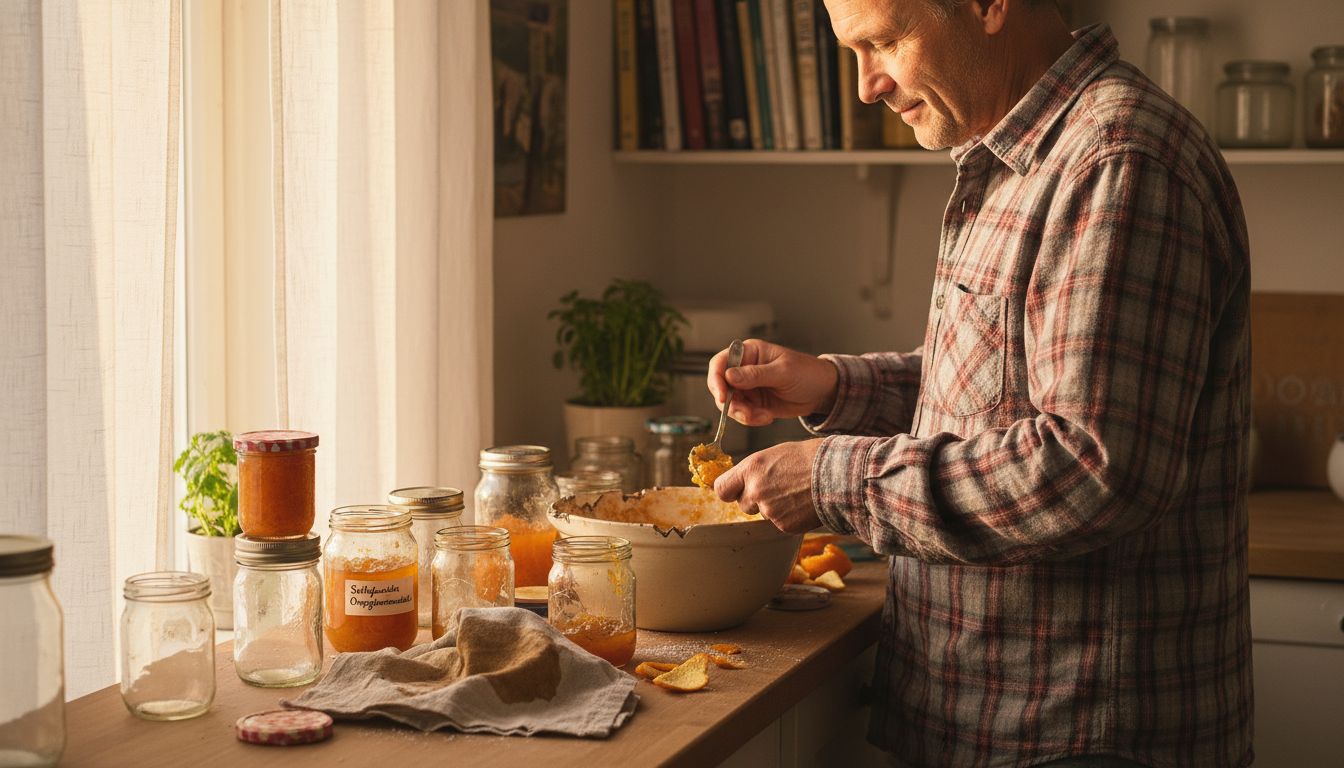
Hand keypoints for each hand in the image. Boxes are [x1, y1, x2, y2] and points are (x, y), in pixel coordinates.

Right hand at [706, 340, 838, 426]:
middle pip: (721, 387)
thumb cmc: (807, 373)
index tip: (723, 398)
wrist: (823, 393)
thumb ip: (755, 375)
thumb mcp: (783, 372)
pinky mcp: (754, 403)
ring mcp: (748, 388)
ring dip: (743, 414)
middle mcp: (744, 369)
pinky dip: (751, 419)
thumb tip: (728, 376)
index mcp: (749, 353)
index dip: (716, 380)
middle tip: (747, 413)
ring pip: (730, 404)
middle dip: (732, 404)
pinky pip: (742, 414)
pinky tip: (767, 417)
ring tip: (763, 416)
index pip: (720, 363)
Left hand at [714, 439, 822, 533]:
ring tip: (795, 494)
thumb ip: (756, 470)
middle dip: (755, 500)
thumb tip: (745, 481)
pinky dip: (789, 518)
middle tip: (778, 489)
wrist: (838, 474)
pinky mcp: (783, 525)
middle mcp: (755, 490)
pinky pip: (780, 524)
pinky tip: (803, 505)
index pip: (722, 489)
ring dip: (774, 509)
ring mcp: (769, 510)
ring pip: (763, 514)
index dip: (729, 491)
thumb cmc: (811, 458)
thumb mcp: (776, 454)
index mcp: (751, 468)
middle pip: (743, 504)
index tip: (735, 491)